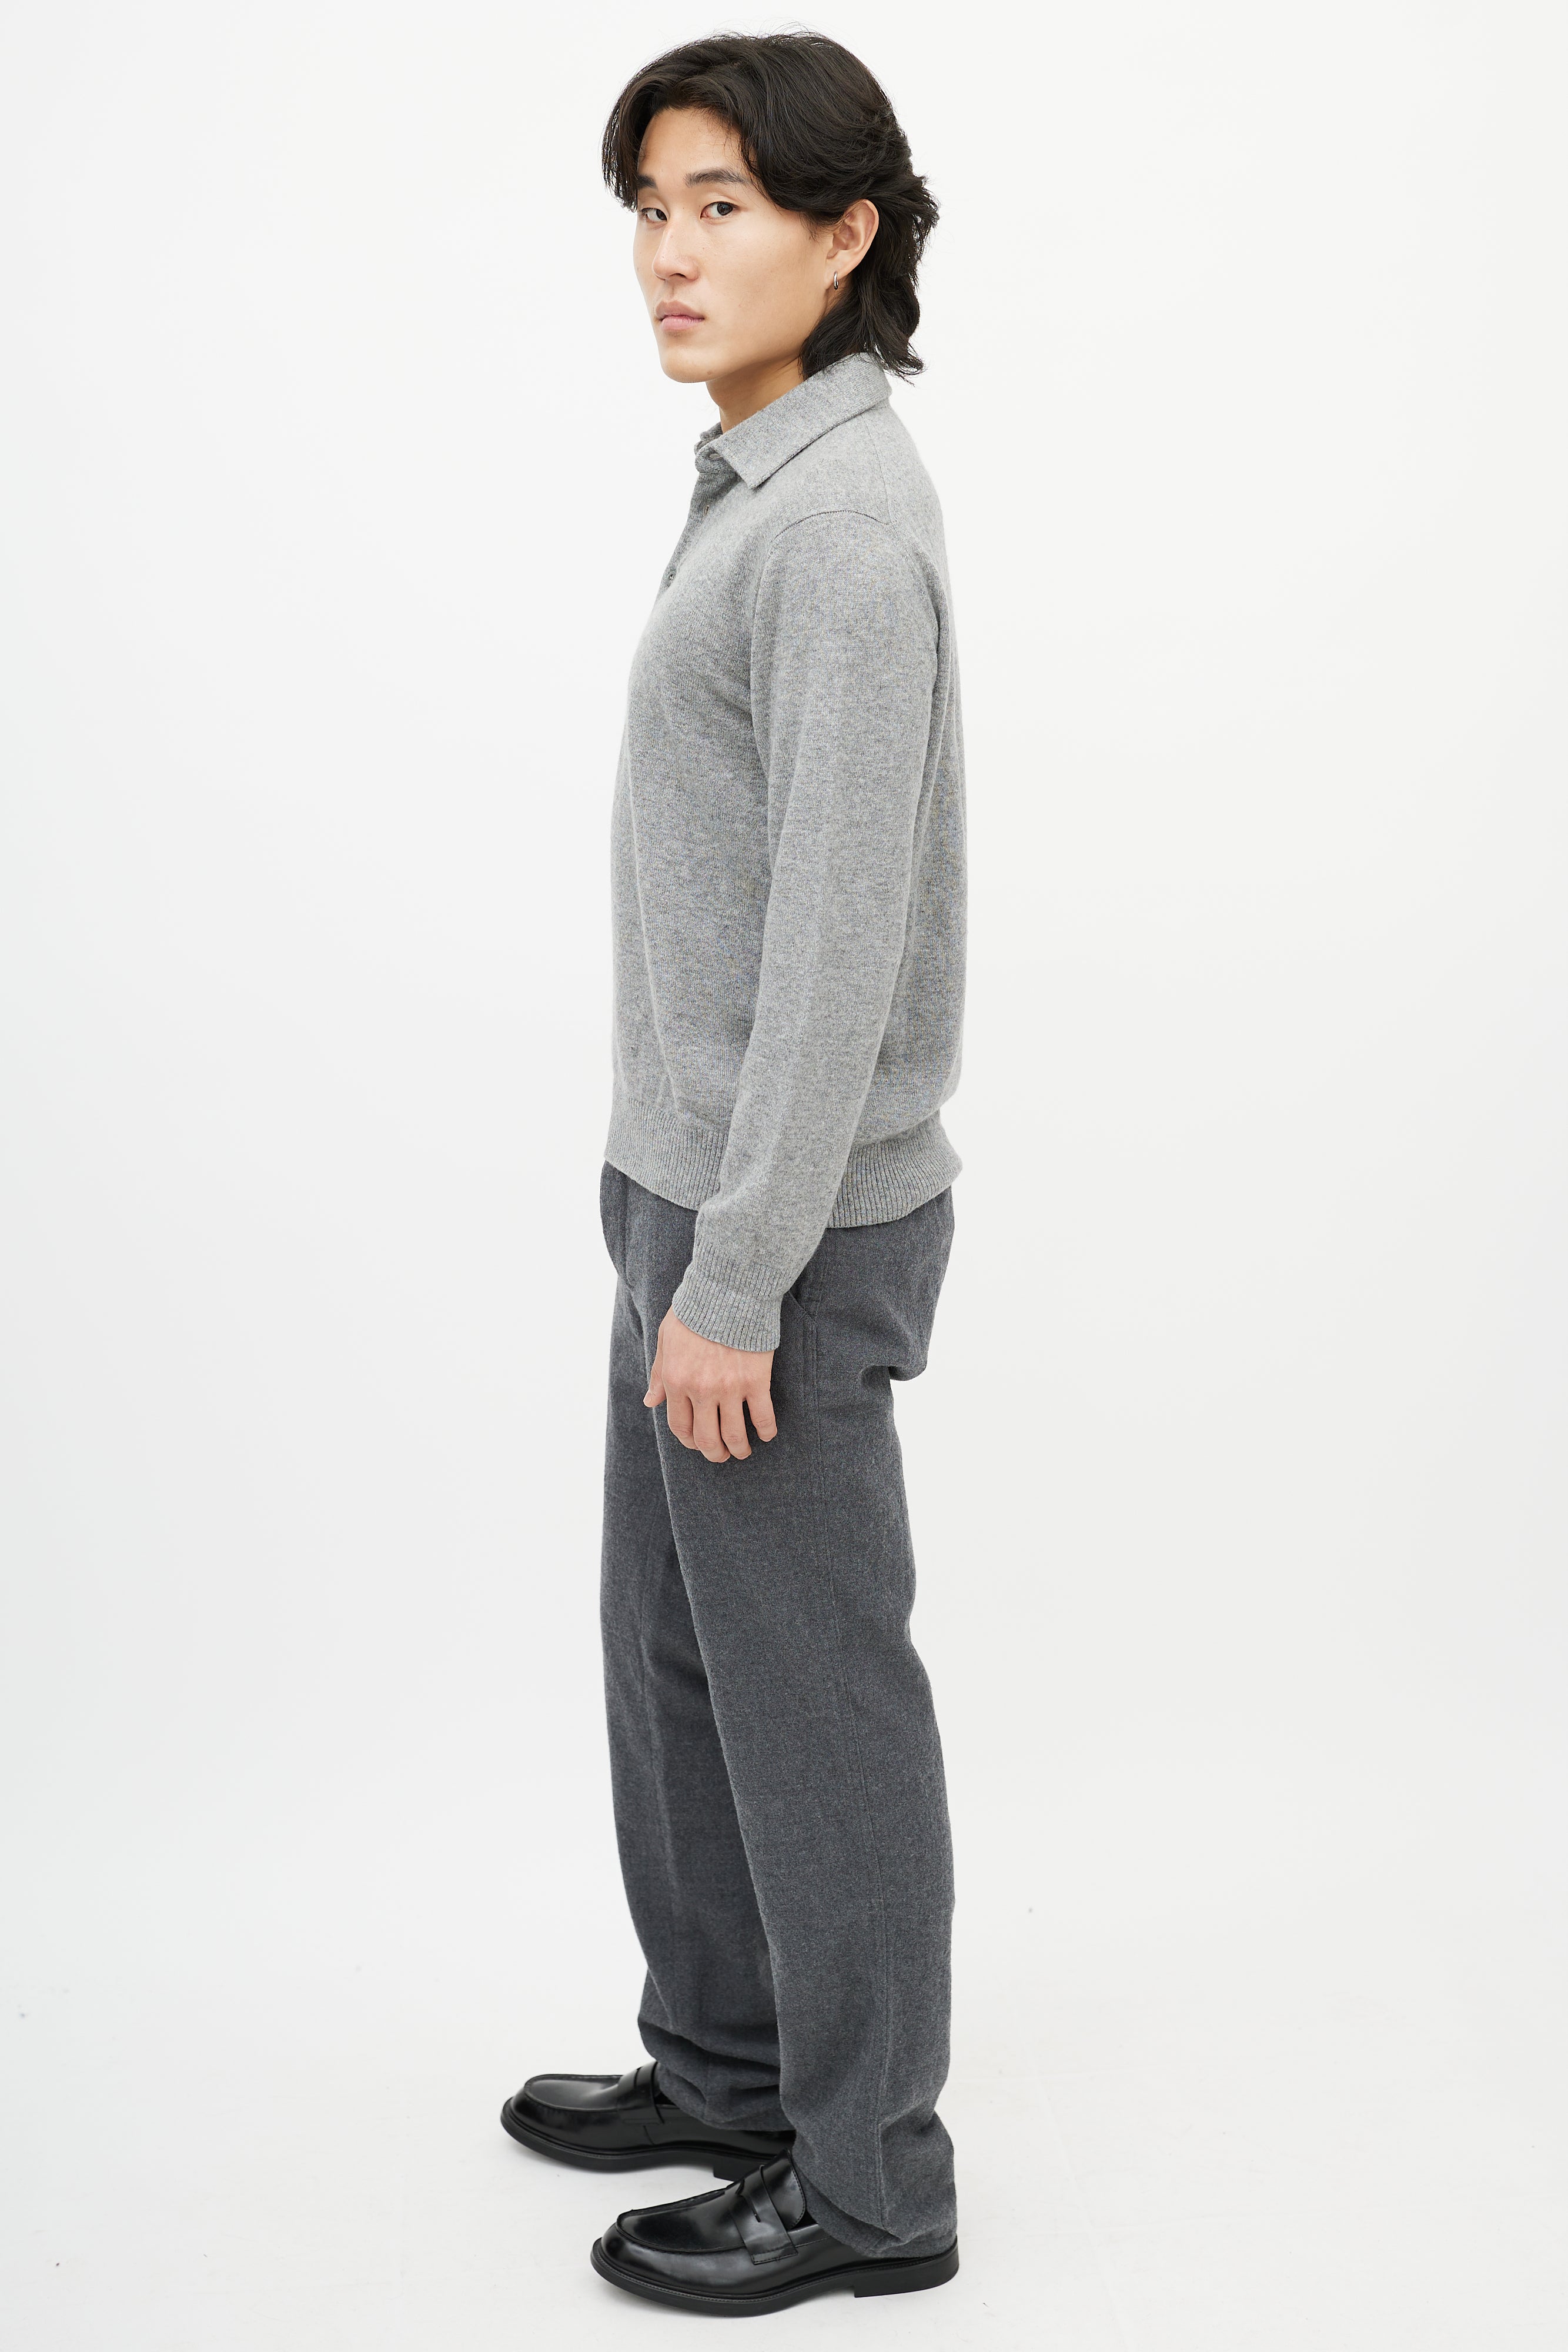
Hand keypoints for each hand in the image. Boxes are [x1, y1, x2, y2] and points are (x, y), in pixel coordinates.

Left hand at [644, 1310, 776, 1462]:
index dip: (689, 1441)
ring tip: (743, 1451)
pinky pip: (762, 1417)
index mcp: (676, 1380)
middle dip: (714, 1453)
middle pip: (706, 1438)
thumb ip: (658, 1373)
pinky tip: (766, 1434)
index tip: (698, 1443)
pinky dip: (766, 1431)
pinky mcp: (756, 1381)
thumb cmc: (694, 1311)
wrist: (728, 1290)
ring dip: (739, 1449)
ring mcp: (729, 1388)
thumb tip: (650, 1401)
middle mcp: (700, 1390)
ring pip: (734, 1435)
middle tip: (722, 1455)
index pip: (679, 1426)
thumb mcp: (666, 1339)